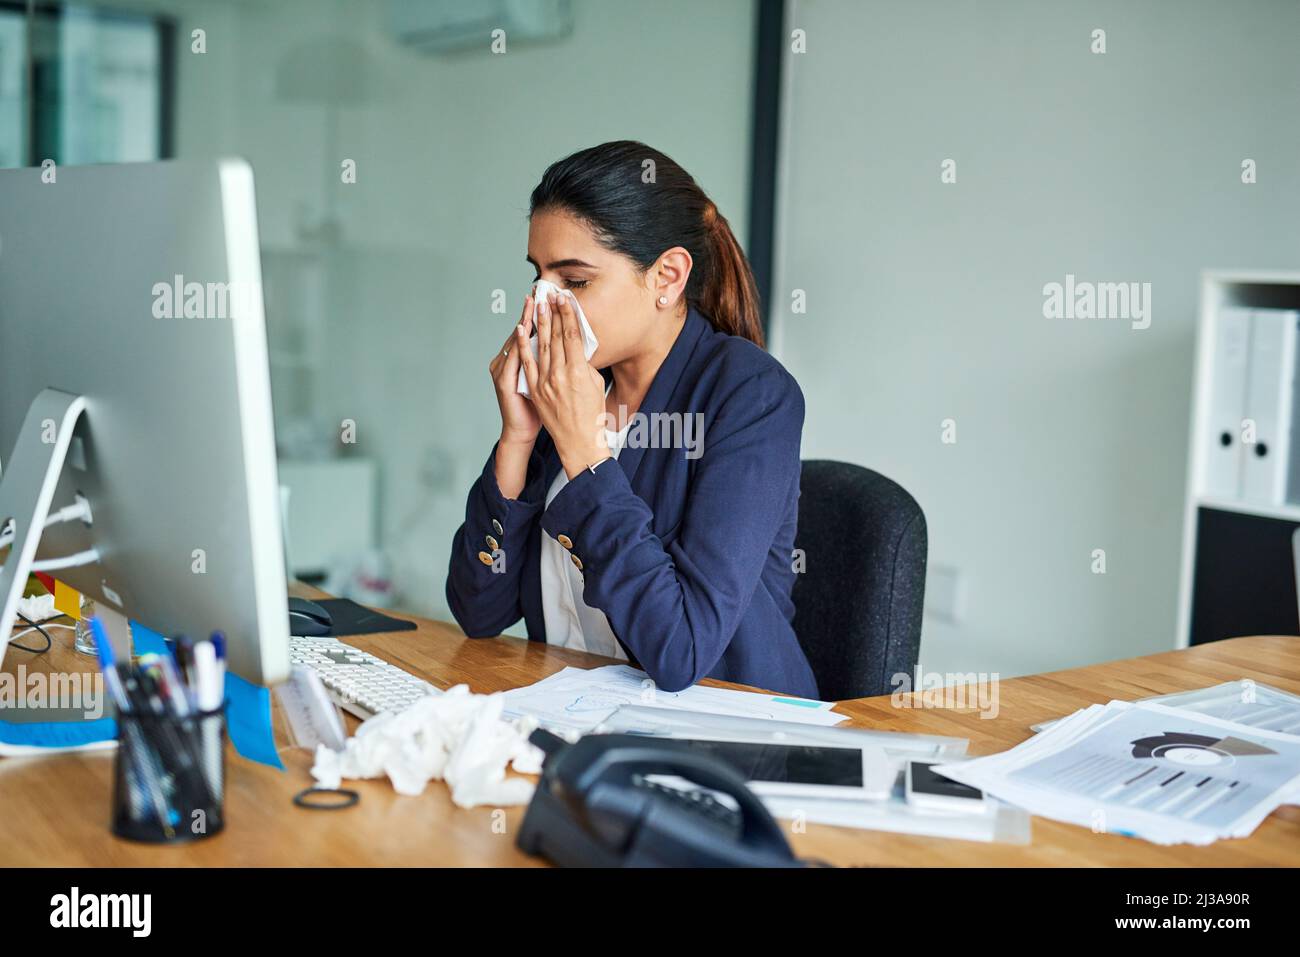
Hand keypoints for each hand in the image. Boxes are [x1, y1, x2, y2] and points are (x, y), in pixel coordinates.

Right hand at [489, 294, 541, 447]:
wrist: (522, 430)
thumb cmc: (538, 408)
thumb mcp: (546, 381)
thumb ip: (550, 363)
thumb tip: (568, 346)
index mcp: (520, 360)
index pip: (530, 332)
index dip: (538, 314)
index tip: (548, 296)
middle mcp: (508, 360)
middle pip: (522, 330)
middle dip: (531, 310)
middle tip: (538, 290)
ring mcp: (503, 369)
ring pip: (516, 340)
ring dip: (525, 321)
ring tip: (532, 303)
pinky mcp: (503, 380)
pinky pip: (512, 358)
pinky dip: (517, 343)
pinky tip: (521, 330)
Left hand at [518, 290, 609, 478]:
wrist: (578, 440)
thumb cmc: (592, 413)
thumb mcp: (595, 384)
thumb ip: (584, 363)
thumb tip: (575, 345)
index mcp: (579, 371)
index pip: (572, 335)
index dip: (568, 314)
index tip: (564, 299)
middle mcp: (561, 374)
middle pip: (556, 336)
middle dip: (552, 312)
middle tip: (550, 294)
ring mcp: (545, 382)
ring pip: (541, 345)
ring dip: (539, 323)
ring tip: (537, 304)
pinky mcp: (535, 389)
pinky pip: (527, 363)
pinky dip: (523, 345)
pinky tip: (521, 329)